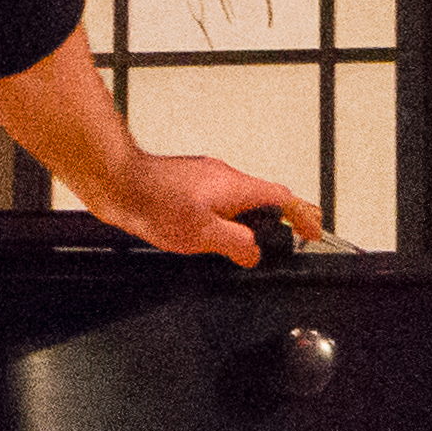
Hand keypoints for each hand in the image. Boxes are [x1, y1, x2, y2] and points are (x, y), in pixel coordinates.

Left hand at [82, 154, 323, 265]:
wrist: (117, 182)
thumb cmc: (153, 202)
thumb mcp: (203, 234)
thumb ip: (237, 245)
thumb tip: (254, 254)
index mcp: (236, 188)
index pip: (284, 200)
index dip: (304, 217)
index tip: (314, 233)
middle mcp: (225, 176)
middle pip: (264, 198)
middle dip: (276, 222)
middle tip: (282, 244)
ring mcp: (206, 177)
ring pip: (239, 199)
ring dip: (247, 220)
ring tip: (241, 246)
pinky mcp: (188, 181)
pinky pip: (218, 199)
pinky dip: (225, 216)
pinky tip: (208, 233)